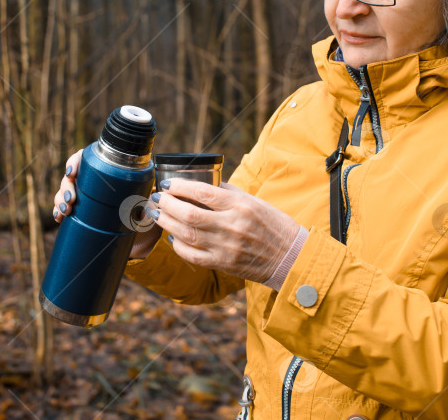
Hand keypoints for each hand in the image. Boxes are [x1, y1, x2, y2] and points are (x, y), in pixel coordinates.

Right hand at [52, 150, 161, 258]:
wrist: (131, 219)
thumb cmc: (134, 200)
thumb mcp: (139, 199)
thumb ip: (142, 203)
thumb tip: (144, 213)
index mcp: (101, 168)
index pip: (82, 158)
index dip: (74, 162)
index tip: (72, 172)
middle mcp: (88, 178)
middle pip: (70, 176)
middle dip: (66, 187)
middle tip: (71, 200)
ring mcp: (80, 192)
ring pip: (63, 191)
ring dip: (60, 199)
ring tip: (66, 211)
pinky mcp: (76, 207)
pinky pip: (62, 206)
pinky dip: (58, 211)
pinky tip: (58, 218)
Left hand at [148, 179, 299, 282]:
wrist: (290, 258)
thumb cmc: (274, 225)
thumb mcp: (255, 201)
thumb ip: (229, 193)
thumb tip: (203, 185)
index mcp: (240, 206)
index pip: (203, 192)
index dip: (180, 187)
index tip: (168, 184)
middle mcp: (232, 226)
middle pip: (189, 214)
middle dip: (167, 204)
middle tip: (157, 198)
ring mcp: (226, 247)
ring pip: (187, 234)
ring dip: (167, 223)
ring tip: (157, 214)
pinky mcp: (223, 264)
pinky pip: (193, 255)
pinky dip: (178, 245)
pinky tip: (172, 236)